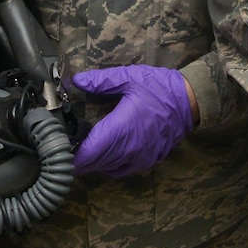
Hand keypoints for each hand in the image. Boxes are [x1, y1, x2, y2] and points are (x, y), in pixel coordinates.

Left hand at [71, 65, 196, 179]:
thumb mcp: (129, 77)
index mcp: (121, 130)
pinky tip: (103, 154)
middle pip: (94, 165)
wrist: (190, 102)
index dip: (70, 155)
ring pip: (106, 170)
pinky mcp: (147, 161)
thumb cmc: (160, 88)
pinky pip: (120, 170)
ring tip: (79, 150)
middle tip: (62, 147)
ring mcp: (139, 159)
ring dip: (92, 163)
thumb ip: (100, 81)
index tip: (57, 147)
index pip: (88, 153)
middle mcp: (129, 150)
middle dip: (77, 159)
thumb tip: (76, 80)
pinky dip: (107, 166)